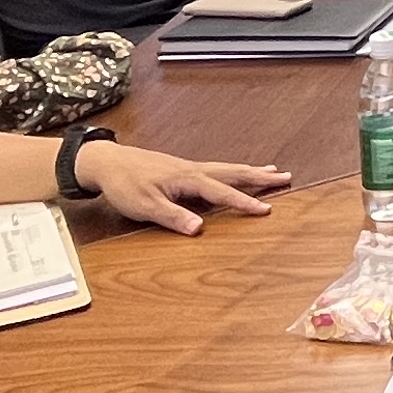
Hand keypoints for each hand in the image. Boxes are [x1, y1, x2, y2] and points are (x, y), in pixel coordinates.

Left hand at [71, 142, 286, 230]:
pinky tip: (235, 173)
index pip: (222, 192)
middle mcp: (192, 170)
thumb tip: (199, 229)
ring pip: (226, 168)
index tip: (267, 209)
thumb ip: (173, 217)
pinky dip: (232, 171)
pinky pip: (216, 169)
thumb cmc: (125, 184)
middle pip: (232, 172)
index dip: (244, 202)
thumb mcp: (145, 206)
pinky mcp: (182, 169)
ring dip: (250, 170)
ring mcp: (188, 167)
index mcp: (187, 178)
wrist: (107, 163)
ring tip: (271, 171)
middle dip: (259, 176)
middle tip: (286, 176)